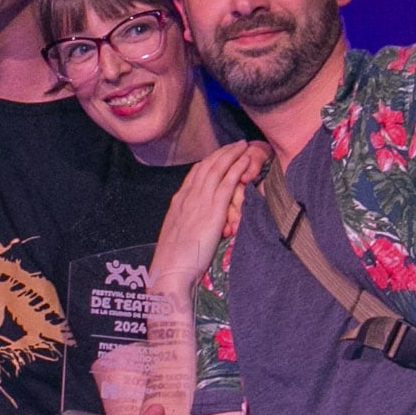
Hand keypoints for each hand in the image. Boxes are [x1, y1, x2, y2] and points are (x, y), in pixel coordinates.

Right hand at [152, 141, 267, 289]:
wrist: (170, 270)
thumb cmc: (174, 260)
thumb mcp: (177, 235)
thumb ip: (186, 223)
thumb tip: (193, 222)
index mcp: (178, 202)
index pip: (195, 174)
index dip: (208, 162)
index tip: (219, 155)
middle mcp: (188, 196)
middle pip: (206, 167)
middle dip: (221, 153)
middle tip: (234, 144)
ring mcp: (199, 202)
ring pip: (217, 170)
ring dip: (231, 154)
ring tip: (243, 145)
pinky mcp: (212, 210)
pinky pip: (226, 183)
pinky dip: (236, 168)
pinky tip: (245, 159)